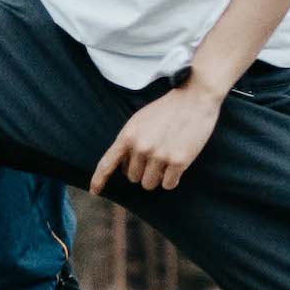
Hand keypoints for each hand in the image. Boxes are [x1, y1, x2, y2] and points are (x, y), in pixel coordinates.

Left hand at [90, 74, 223, 195]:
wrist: (195, 98)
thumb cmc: (166, 109)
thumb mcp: (139, 120)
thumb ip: (129, 141)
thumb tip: (122, 166)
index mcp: (128, 135)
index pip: (107, 163)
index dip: (99, 179)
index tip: (95, 191)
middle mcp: (141, 147)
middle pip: (132, 177)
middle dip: (142, 171)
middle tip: (155, 155)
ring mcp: (159, 155)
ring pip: (149, 184)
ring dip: (157, 177)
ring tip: (166, 160)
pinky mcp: (178, 161)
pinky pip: (168, 184)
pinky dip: (172, 179)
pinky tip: (177, 164)